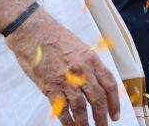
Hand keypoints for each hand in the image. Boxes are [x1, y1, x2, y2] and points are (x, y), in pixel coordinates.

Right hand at [6, 9, 119, 125]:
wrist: (33, 32)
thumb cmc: (55, 37)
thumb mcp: (80, 47)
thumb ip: (88, 65)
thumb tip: (95, 83)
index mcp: (91, 59)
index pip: (109, 84)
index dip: (114, 102)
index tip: (115, 114)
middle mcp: (82, 71)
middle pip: (97, 99)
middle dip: (102, 116)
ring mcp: (66, 80)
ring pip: (81, 107)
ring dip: (85, 122)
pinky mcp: (50, 86)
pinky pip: (61, 108)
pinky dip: (67, 120)